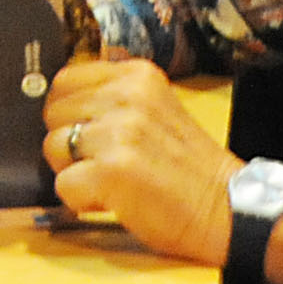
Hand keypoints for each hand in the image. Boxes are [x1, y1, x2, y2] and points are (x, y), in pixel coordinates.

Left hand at [41, 54, 239, 265]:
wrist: (230, 208)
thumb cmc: (191, 167)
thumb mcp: (158, 110)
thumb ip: (115, 99)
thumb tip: (59, 103)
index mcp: (138, 75)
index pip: (66, 80)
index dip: (68, 112)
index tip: (85, 133)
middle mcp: (127, 96)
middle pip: (54, 113)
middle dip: (68, 142)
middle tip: (102, 163)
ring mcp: (119, 132)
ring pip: (52, 147)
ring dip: (73, 171)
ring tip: (110, 182)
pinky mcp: (111, 171)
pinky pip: (63, 184)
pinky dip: (80, 200)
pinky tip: (112, 201)